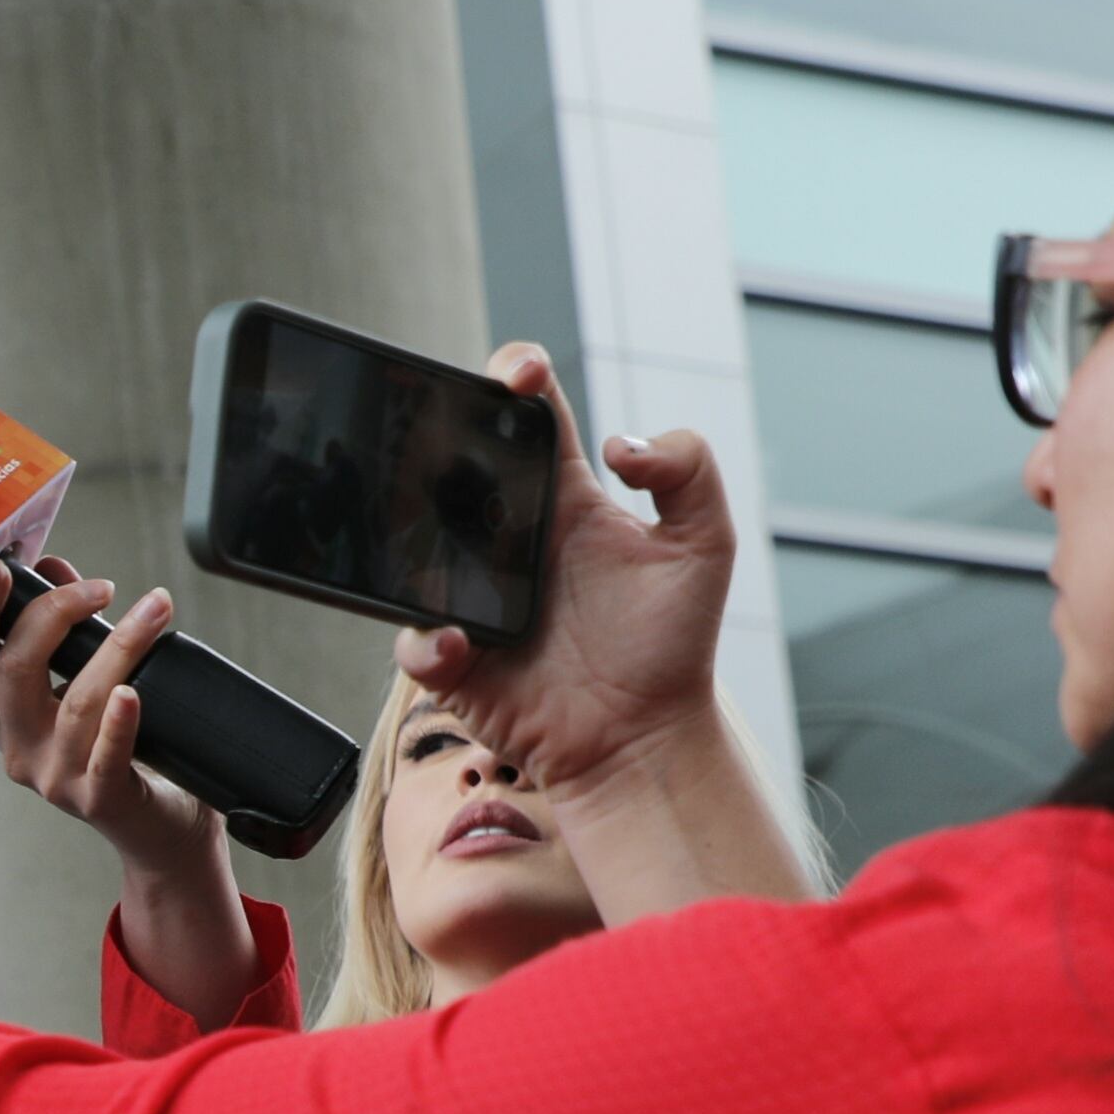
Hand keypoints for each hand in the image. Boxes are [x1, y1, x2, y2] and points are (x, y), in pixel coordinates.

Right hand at [0, 559, 259, 1024]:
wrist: (163, 832)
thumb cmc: (130, 754)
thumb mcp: (88, 686)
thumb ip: (69, 633)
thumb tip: (57, 569)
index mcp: (7, 718)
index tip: (2, 569)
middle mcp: (20, 748)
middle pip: (14, 670)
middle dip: (52, 615)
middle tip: (99, 589)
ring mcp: (56, 777)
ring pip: (76, 700)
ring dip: (117, 647)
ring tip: (152, 612)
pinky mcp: (98, 799)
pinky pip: (106, 754)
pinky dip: (119, 720)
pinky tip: (131, 692)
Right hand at [392, 343, 737, 798]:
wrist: (642, 740)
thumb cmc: (670, 645)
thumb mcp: (704, 545)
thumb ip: (689, 470)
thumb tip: (619, 443)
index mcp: (561, 497)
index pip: (526, 413)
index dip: (513, 373)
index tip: (520, 377)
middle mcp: (506, 534)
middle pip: (447, 459)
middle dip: (431, 433)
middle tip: (442, 436)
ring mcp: (471, 591)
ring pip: (409, 541)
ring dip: (410, 532)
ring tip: (446, 549)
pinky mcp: (451, 652)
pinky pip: (413, 634)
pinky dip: (430, 637)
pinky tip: (464, 641)